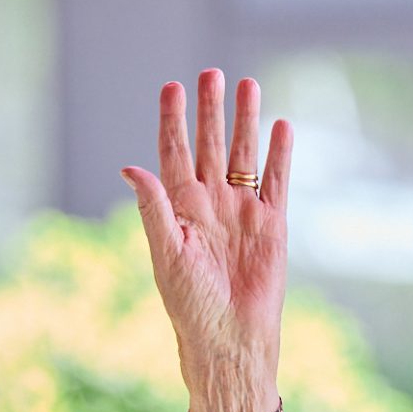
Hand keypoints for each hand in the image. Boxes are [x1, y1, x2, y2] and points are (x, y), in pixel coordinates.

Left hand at [120, 71, 290, 411]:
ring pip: (244, 155)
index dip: (173, 120)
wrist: (230, 338)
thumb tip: (131, 166)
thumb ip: (153, 207)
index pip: (174, 153)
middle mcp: (210, 203)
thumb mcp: (166, 252)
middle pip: (211, 144)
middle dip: (210, 110)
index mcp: (179, 208)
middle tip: (210, 73)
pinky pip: (276, 180)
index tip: (172, 87)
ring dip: (245, 121)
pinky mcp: (272, 224)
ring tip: (247, 85)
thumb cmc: (190, 304)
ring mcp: (242, 211)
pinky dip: (279, 153)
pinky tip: (281, 125)